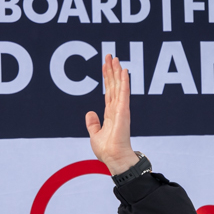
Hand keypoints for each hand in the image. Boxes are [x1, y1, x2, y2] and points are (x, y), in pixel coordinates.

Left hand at [85, 55, 139, 175]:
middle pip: (113, 85)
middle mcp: (117, 109)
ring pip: (118, 86)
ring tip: (115, 58)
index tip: (105, 66)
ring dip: (117, 72)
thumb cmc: (107, 150)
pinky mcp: (123, 111)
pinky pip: (124, 93)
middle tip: (109, 55)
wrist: (113, 158)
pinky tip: (123, 70)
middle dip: (111, 70)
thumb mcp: (95, 135)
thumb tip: (90, 113)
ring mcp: (121, 109)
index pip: (108, 92)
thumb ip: (93, 124)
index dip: (107, 78)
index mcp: (110, 114)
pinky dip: (124, 81)